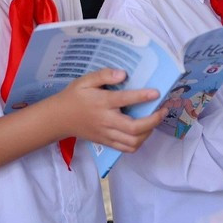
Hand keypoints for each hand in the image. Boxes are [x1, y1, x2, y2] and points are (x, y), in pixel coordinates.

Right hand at [53, 68, 167, 152]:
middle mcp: (105, 120)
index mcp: (101, 102)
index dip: (142, 96)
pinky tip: (143, 132)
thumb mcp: (85, 81)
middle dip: (153, 120)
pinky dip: (138, 143)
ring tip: (154, 121)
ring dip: (148, 133)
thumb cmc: (74, 97)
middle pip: (134, 128)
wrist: (59, 118)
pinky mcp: (106, 142)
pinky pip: (126, 148)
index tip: (156, 92)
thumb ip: (103, 75)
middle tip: (163, 110)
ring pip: (133, 141)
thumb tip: (123, 74)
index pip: (124, 100)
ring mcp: (106, 134)